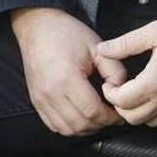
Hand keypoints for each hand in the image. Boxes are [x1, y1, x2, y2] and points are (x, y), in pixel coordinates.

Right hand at [11, 7, 122, 136]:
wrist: (38, 26)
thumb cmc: (67, 33)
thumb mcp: (97, 47)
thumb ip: (114, 69)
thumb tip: (120, 89)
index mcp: (67, 78)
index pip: (92, 111)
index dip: (109, 117)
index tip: (119, 114)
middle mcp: (51, 93)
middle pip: (80, 124)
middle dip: (100, 125)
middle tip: (112, 117)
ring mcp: (41, 99)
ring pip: (66, 129)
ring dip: (85, 129)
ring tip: (97, 118)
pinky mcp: (36, 101)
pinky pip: (53, 125)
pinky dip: (69, 127)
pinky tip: (80, 118)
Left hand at [96, 16, 156, 126]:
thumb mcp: (154, 31)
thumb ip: (125, 43)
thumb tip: (103, 49)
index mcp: (154, 81)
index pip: (122, 101)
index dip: (109, 94)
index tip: (108, 84)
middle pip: (132, 118)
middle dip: (119, 107)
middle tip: (117, 91)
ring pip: (148, 123)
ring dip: (136, 113)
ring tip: (133, 96)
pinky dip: (153, 115)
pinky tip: (152, 98)